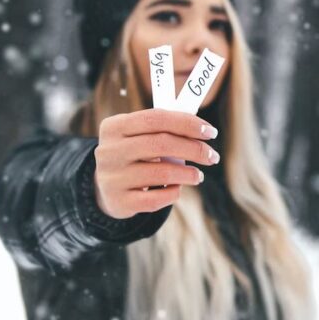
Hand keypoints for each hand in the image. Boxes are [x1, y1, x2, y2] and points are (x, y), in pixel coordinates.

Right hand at [93, 108, 219, 218]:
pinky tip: (177, 188)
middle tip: (212, 156)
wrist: (106, 188)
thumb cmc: (133, 155)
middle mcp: (109, 150)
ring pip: (162, 173)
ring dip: (188, 174)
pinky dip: (173, 193)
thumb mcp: (139, 136)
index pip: (156, 118)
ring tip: (198, 175)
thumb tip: (202, 129)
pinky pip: (156, 199)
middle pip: (161, 144)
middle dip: (194, 149)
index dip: (187, 123)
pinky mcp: (119, 201)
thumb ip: (164, 129)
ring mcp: (112, 177)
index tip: (210, 131)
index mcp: (115, 126)